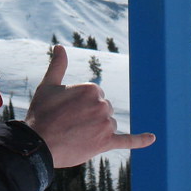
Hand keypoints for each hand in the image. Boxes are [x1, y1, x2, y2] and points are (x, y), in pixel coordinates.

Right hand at [24, 46, 155, 167]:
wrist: (37, 144)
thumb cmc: (41, 114)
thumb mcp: (48, 86)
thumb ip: (58, 65)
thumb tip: (59, 47)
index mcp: (92, 89)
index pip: (95, 96)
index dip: (80, 104)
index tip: (66, 110)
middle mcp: (102, 105)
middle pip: (103, 110)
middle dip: (89, 117)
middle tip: (68, 123)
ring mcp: (105, 125)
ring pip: (108, 125)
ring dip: (96, 130)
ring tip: (76, 134)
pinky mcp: (106, 143)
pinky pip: (128, 141)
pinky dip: (140, 140)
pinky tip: (152, 138)